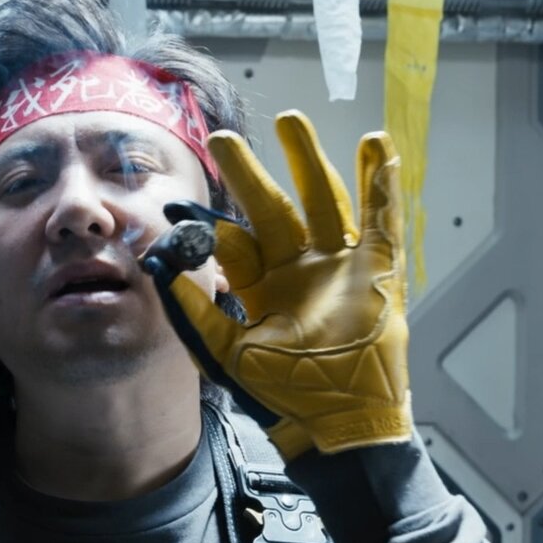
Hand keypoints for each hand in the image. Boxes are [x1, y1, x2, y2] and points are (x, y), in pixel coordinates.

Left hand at [145, 111, 412, 458]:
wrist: (337, 421)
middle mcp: (301, 268)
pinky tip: (377, 148)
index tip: (176, 197)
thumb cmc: (284, 393)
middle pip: (274, 207)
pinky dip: (382, 185)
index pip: (234, 239)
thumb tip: (160, 267)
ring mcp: (340, 265)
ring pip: (323, 200)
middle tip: (223, 139)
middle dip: (250, 173)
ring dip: (309, 161)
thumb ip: (194, 312)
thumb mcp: (228, 351)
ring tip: (292, 122)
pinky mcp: (378, 270)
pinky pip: (382, 220)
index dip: (207, 217)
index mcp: (265, 285)